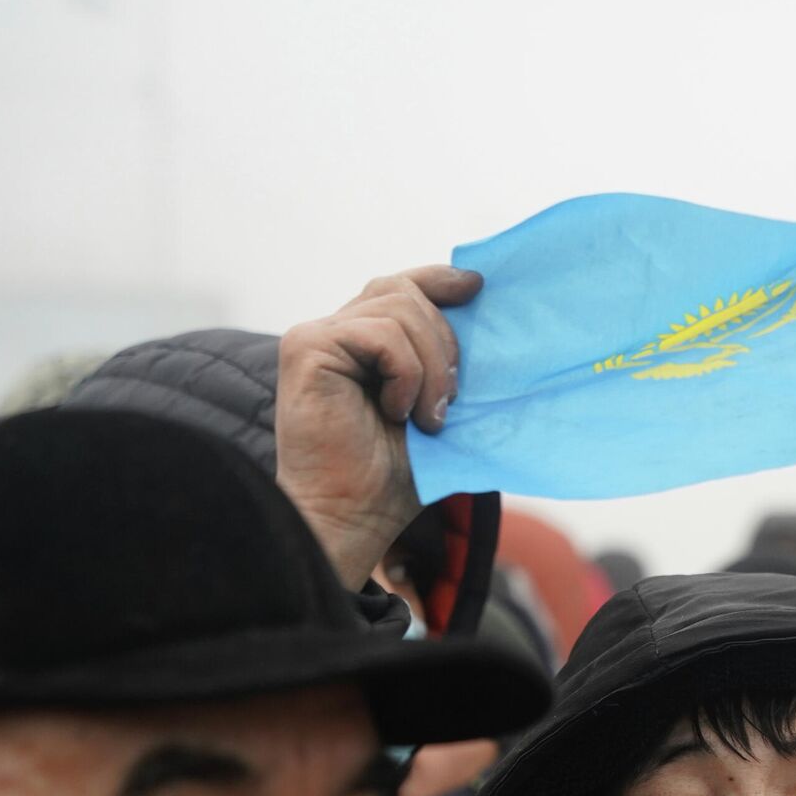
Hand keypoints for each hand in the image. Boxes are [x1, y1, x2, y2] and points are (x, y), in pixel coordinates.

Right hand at [275, 266, 482, 587]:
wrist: (354, 515)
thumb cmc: (394, 475)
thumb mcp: (437, 407)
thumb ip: (448, 362)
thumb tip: (488, 318)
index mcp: (365, 342)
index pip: (403, 286)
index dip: (440, 279)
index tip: (478, 287)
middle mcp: (337, 332)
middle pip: (406, 292)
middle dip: (446, 343)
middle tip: (450, 402)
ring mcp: (319, 336)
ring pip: (399, 308)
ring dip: (432, 367)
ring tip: (426, 419)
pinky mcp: (307, 347)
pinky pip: (382, 335)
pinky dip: (406, 375)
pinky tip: (397, 412)